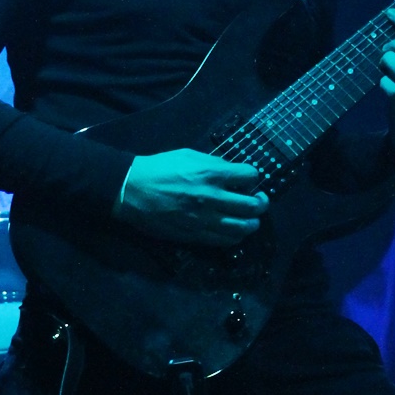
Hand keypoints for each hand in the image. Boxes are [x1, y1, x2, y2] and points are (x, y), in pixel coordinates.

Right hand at [113, 148, 268, 247]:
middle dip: (261, 203)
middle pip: (252, 205)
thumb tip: (232, 171)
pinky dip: (236, 236)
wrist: (132, 191)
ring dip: (253, 223)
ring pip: (243, 227)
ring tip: (251, 219)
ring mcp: (205, 219)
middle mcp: (213, 197)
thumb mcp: (188, 155)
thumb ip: (213, 163)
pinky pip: (225, 240)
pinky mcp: (196, 235)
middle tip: (260, 200)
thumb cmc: (159, 168)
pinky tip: (235, 230)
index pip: (250, 176)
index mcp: (211, 173)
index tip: (250, 178)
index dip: (253, 176)